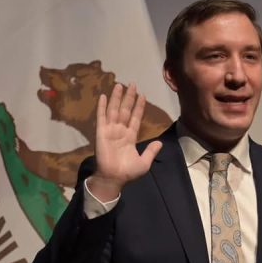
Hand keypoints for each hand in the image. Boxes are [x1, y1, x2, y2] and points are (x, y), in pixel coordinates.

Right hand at [89, 83, 162, 199]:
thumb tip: (160, 142)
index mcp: (130, 137)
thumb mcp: (144, 162)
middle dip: (129, 97)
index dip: (138, 106)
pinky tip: (103, 96)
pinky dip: (102, 107)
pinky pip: (102, 117)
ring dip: (117, 98)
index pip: (135, 118)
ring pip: (114, 110)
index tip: (142, 95)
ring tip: (119, 85)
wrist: (113, 178)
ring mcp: (110, 130)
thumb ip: (151, 151)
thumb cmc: (127, 172)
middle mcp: (120, 131)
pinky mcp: (101, 132)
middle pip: (125, 110)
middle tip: (132, 84)